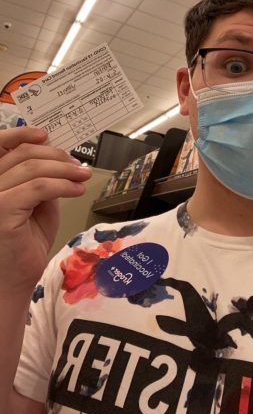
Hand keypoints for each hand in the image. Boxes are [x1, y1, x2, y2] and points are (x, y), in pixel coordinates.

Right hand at [0, 127, 91, 295]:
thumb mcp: (35, 204)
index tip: (46, 135)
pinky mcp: (1, 209)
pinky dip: (63, 185)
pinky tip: (77, 190)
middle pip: (23, 155)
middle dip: (57, 156)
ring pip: (33, 169)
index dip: (22, 135)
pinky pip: (39, 187)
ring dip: (65, 170)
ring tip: (83, 177)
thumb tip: (58, 160)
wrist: (12, 279)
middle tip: (79, 166)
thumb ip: (39, 181)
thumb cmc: (23, 244)